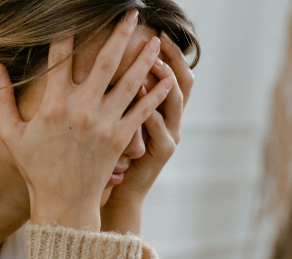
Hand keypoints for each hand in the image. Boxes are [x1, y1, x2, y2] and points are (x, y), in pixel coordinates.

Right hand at [0, 10, 174, 231]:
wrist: (63, 203)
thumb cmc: (35, 167)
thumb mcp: (11, 133)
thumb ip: (2, 98)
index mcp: (53, 104)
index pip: (61, 56)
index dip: (68, 30)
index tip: (75, 13)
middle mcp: (82, 108)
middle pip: (105, 60)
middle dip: (120, 33)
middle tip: (131, 13)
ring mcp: (104, 123)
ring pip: (130, 81)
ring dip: (144, 57)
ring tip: (156, 39)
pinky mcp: (121, 138)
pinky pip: (143, 110)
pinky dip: (157, 93)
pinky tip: (167, 78)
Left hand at [101, 32, 194, 234]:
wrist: (117, 193)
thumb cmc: (112, 155)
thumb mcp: (121, 121)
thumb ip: (121, 95)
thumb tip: (108, 61)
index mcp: (164, 110)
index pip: (175, 74)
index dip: (171, 53)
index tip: (157, 32)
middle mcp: (173, 120)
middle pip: (183, 82)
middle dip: (173, 59)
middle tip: (159, 39)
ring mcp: (171, 136)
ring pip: (175, 101)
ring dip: (164, 80)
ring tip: (153, 61)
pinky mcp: (161, 151)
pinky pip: (158, 126)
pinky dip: (150, 108)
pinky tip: (137, 92)